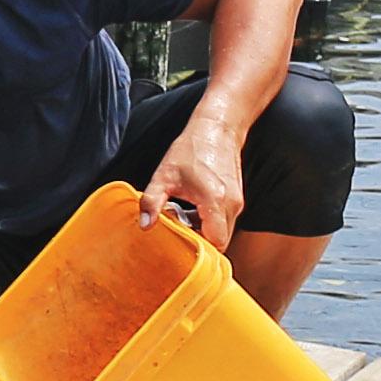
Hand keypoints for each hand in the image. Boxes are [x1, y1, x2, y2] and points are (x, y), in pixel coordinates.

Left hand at [140, 124, 246, 250]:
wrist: (218, 128)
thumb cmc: (192, 149)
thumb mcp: (164, 175)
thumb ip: (152, 201)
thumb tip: (144, 225)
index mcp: (214, 201)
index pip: (216, 243)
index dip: (201, 252)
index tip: (182, 248)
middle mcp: (231, 204)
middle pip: (220, 242)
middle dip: (200, 244)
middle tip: (178, 235)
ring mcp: (236, 202)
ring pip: (222, 232)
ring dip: (203, 233)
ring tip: (183, 219)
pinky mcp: (236, 198)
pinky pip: (223, 221)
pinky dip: (209, 223)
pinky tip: (192, 212)